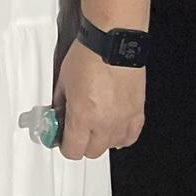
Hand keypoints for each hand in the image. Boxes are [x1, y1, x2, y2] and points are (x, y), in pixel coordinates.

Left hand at [53, 38, 145, 159]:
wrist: (112, 42)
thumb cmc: (89, 55)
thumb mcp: (64, 80)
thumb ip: (61, 102)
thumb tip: (59, 113)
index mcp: (81, 116)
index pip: (73, 151)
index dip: (66, 146)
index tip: (64, 138)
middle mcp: (103, 123)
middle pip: (92, 152)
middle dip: (82, 143)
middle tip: (78, 130)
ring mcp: (122, 120)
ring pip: (111, 146)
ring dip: (102, 139)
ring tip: (97, 123)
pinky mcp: (137, 113)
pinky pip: (130, 137)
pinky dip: (121, 135)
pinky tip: (114, 126)